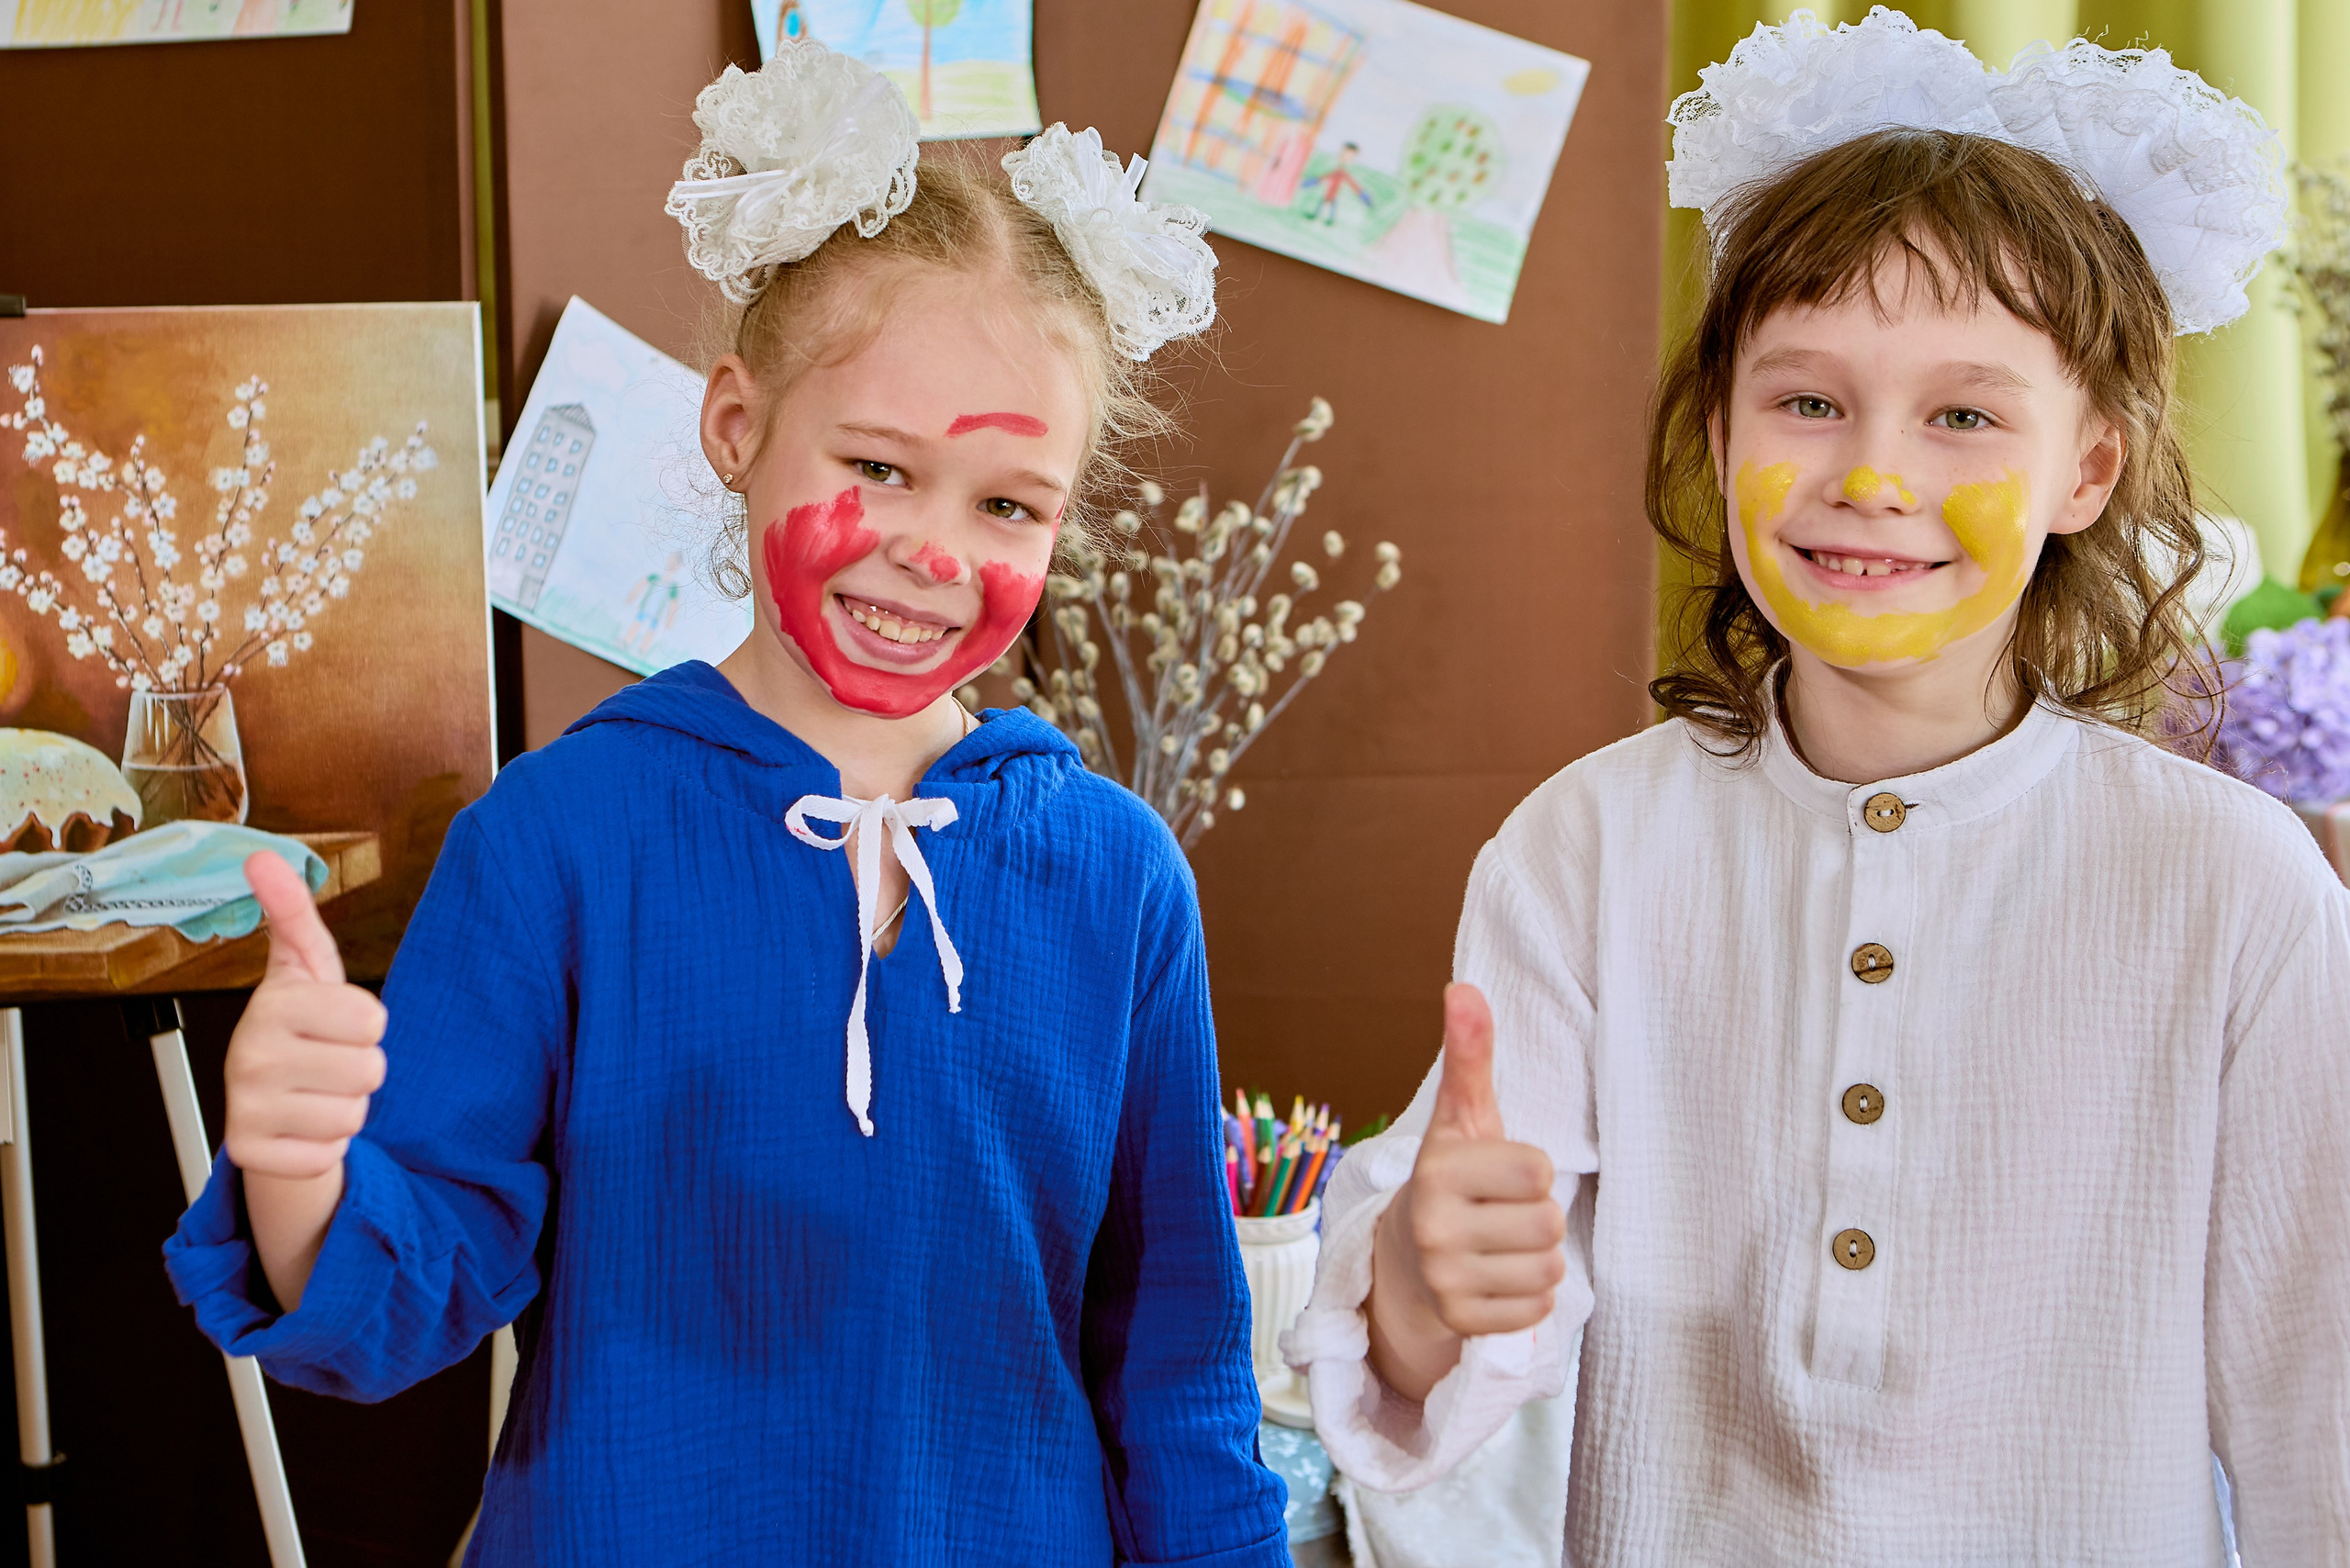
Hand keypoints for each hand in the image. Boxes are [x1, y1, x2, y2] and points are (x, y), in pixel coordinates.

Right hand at [222, 852, 385, 1180]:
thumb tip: (263, 857)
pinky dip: (324, 1145)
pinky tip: (299, 1124)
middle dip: (360, 1068)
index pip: (373, 1019)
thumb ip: (293, 912)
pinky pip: (329, 1154)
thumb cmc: (299, 1026)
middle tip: (325, 1060)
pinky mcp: (250, 1155)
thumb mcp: (304, 967)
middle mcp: (249, 1057)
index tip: (334, 1022)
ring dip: (345, 1107)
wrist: (265, 1101)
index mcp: (272, 1006)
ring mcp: (245, 1109)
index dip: (366, 1023)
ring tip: (314, 1091)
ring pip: (354, 1115)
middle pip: (370, 1070)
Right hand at [1367, 984, 1565, 1396]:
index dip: (1531, 1170)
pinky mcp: (1460, 1322)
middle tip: (1502, 1214)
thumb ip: (1470, 1056)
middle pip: (1548, 1222)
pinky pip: (1538, 1309)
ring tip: (1501, 1247)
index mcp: (1437, 1169)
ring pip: (1549, 1269)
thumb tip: (1464, 986)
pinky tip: (1497, 1280)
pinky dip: (1527, 1297)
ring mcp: (1443, 1279)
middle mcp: (1433, 1227)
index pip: (1538, 1170)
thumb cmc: (1454, 1180)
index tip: (1500, 1174)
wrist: (1404, 1263)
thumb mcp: (1463, 1119)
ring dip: (1537, 1259)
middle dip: (1538, 1217)